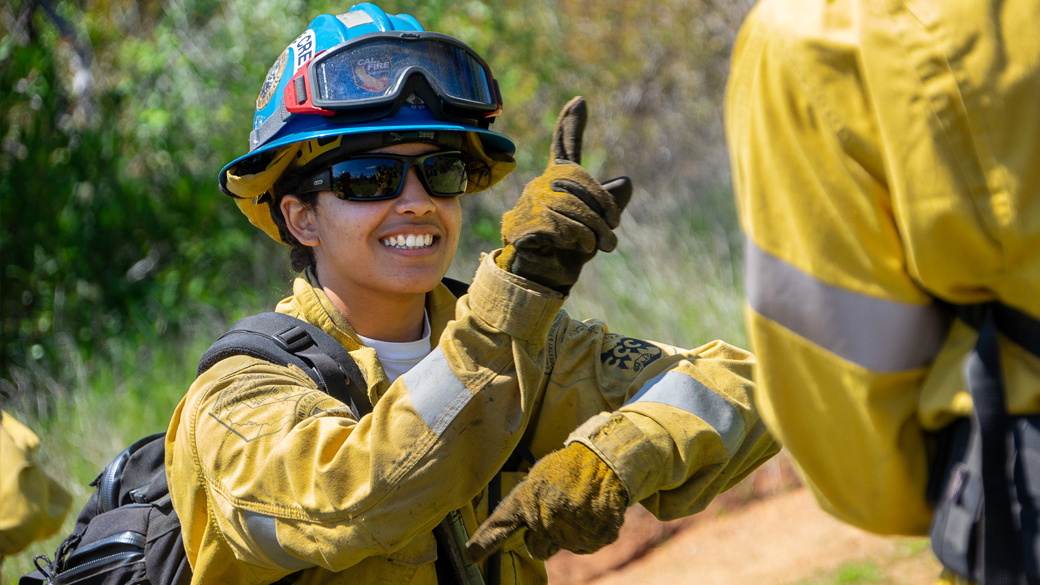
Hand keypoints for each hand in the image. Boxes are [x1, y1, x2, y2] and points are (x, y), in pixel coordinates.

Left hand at [465, 442, 628, 560]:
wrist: (606, 459)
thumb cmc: (569, 467)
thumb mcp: (539, 478)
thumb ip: (526, 504)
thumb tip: (519, 527)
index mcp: (527, 500)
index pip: (500, 525)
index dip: (482, 543)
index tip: (470, 556)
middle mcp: (545, 519)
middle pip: (537, 549)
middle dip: (544, 538)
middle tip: (558, 515)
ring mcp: (569, 531)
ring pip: (564, 547)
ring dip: (570, 533)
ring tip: (580, 505)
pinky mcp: (593, 538)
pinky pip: (587, 545)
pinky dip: (591, 532)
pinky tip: (594, 510)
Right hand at [497, 96, 632, 293]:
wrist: (541, 279)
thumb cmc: (568, 251)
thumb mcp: (597, 226)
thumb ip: (610, 204)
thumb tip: (627, 181)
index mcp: (558, 181)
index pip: (565, 148)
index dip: (571, 124)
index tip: (580, 101)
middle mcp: (541, 185)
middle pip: (581, 185)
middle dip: (604, 211)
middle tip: (613, 237)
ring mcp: (529, 203)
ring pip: (573, 208)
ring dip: (593, 232)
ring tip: (600, 247)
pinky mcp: (523, 223)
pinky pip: (559, 225)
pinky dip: (575, 238)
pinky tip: (576, 247)